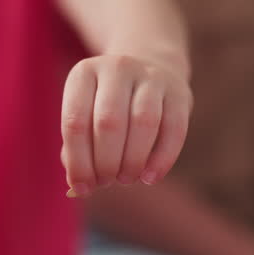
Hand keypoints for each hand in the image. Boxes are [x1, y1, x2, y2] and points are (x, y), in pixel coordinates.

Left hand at [61, 55, 192, 197]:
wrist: (149, 67)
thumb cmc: (105, 104)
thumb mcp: (85, 115)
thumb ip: (76, 149)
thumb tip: (78, 186)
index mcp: (84, 74)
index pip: (75, 122)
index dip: (77, 162)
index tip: (81, 188)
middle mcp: (117, 68)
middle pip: (109, 123)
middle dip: (106, 163)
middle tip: (106, 182)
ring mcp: (151, 76)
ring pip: (143, 123)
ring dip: (132, 161)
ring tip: (126, 179)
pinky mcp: (179, 91)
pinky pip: (174, 129)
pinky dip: (162, 159)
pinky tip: (150, 178)